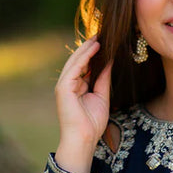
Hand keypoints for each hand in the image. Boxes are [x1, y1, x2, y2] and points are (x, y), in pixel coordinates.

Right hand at [54, 37, 111, 172]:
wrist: (84, 139)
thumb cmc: (92, 123)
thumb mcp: (102, 96)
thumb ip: (103, 78)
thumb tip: (109, 61)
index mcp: (77, 86)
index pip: (85, 65)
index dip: (94, 53)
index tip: (106, 42)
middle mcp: (69, 83)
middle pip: (79, 61)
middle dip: (90, 47)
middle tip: (102, 34)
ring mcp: (64, 85)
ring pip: (75, 61)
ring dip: (87, 48)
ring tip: (99, 37)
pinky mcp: (63, 88)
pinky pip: (74, 68)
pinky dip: (84, 58)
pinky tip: (94, 48)